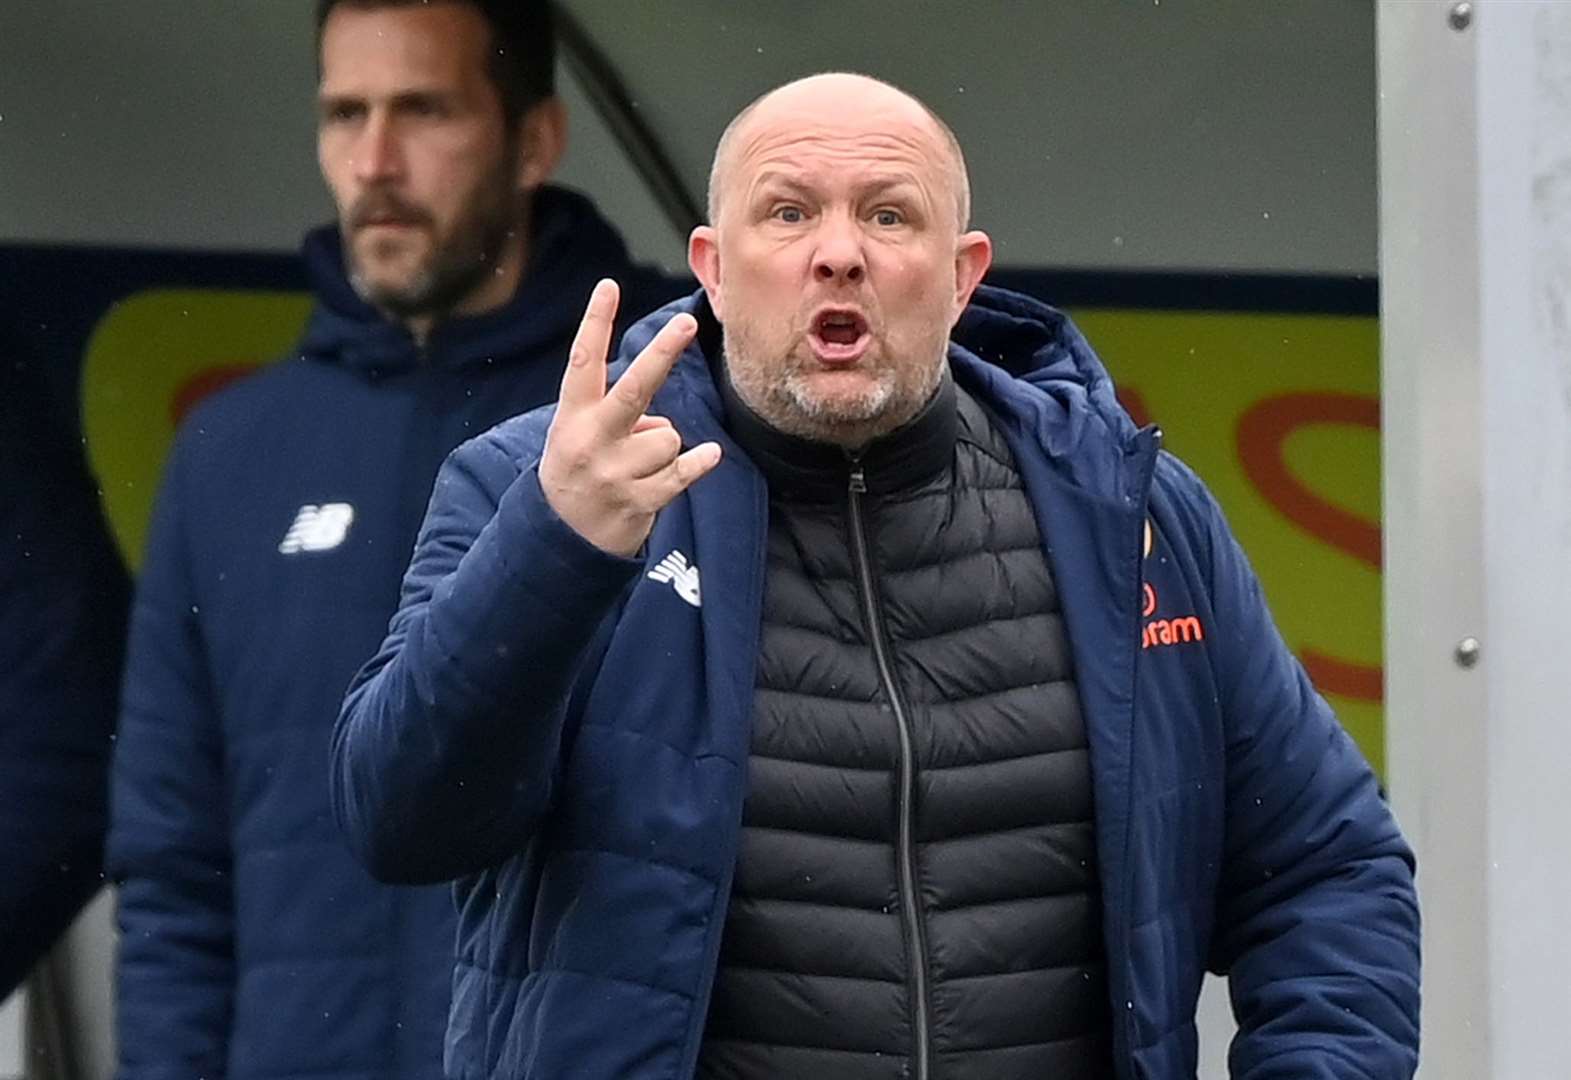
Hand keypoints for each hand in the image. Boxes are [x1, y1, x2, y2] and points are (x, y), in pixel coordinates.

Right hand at [538, 280, 721, 556]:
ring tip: (639, 468)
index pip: (583, 361)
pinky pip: (684, 469)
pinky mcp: (639, 501)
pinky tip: (706, 457)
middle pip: (634, 388)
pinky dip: (699, 463)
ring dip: (664, 449)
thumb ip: (615, 416)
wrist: (563, 539)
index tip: (608, 285)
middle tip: (687, 322)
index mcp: (572, 416)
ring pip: (669, 437)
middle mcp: (591, 440)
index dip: (595, 322)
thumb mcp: (577, 435)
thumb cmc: (578, 470)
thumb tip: (665, 426)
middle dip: (662, 352)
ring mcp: (615, 472)